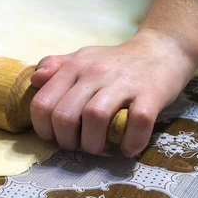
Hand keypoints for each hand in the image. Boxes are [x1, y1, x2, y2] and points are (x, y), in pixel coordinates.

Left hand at [29, 29, 197, 156]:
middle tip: (76, 145)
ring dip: (93, 144)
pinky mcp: (151, 94)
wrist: (162, 49)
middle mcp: (95, 73)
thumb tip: (35, 80)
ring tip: (97, 147)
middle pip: (65, 115)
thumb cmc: (115, 61)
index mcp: (74, 67)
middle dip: (66, 140)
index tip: (54, 137)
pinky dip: (130, 142)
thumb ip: (54, 67)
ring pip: (94, 118)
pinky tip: (127, 148)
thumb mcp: (81, 58)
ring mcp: (123, 83)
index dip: (42, 128)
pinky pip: (137, 122)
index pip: (42, 103)